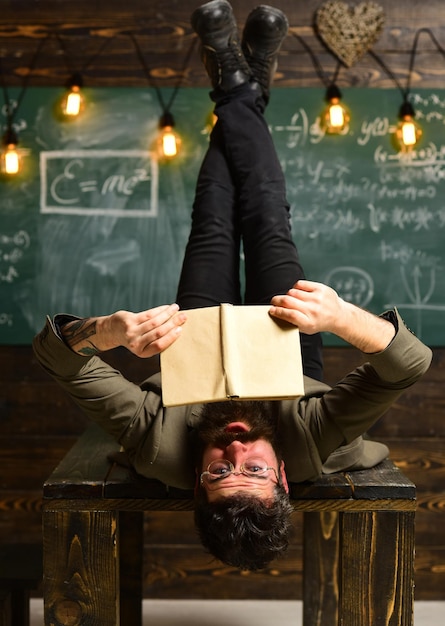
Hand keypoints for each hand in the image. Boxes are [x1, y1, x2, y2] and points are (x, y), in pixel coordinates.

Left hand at [62, 304, 186, 357]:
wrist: (113, 331)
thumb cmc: (134, 337)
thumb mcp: (144, 344)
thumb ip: (158, 340)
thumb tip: (178, 329)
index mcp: (143, 352)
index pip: (160, 345)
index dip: (171, 337)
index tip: (181, 329)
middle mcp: (136, 344)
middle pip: (158, 332)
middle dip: (173, 323)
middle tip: (183, 317)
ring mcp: (132, 332)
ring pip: (154, 322)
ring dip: (167, 314)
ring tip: (176, 308)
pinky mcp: (130, 321)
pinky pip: (148, 314)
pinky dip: (159, 310)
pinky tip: (166, 307)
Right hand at [269, 280, 342, 334]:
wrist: (338, 315)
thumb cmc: (318, 322)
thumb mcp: (305, 328)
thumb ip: (291, 321)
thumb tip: (275, 311)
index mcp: (309, 323)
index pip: (290, 315)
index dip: (278, 311)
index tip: (271, 310)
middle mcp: (314, 310)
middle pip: (288, 301)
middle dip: (277, 301)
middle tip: (274, 302)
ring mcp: (318, 298)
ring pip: (292, 292)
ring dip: (288, 296)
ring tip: (292, 300)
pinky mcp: (320, 288)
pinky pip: (300, 284)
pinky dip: (296, 288)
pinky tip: (299, 293)